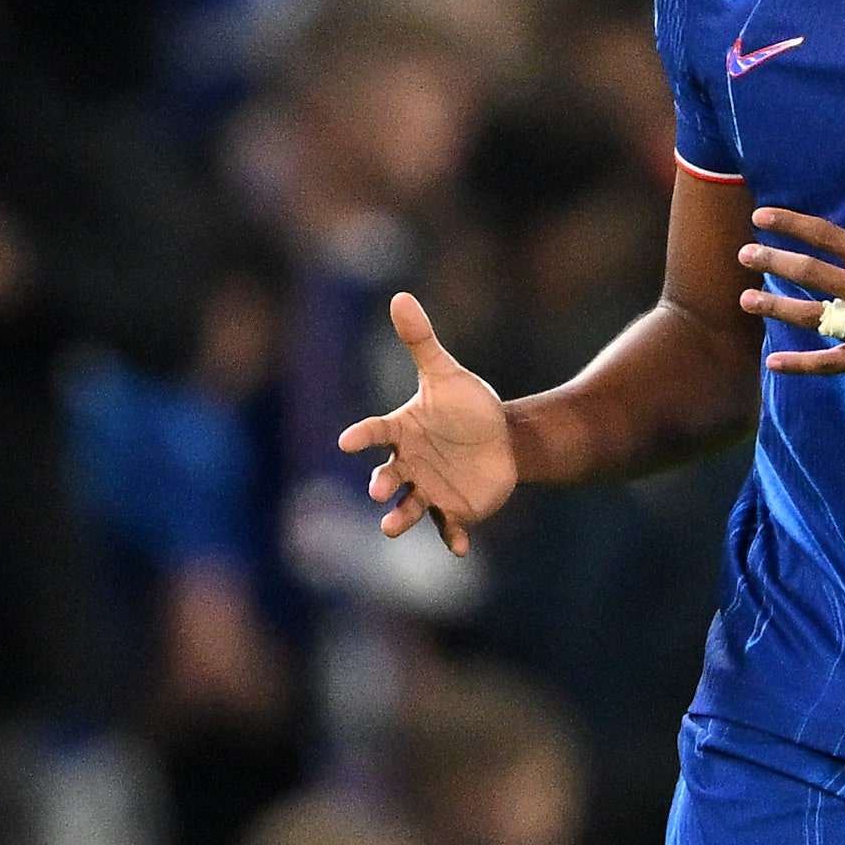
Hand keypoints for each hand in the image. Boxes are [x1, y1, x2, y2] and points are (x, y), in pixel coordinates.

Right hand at [336, 292, 513, 556]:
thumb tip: (400, 296)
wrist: (499, 438)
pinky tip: (462, 548)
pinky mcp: (455, 509)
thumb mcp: (445, 372)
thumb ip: (420, 341)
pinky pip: (450, 527)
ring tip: (391, 527)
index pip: (376, 432)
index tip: (345, 440)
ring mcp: (429, 489)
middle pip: (389, 476)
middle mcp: (409, 464)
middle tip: (379, 491)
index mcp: (402, 432)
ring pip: (410, 508)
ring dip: (400, 519)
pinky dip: (454, 538)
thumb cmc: (465, 405)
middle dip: (382, 485)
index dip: (362, 437)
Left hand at [737, 156, 844, 379]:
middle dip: (772, 261)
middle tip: (743, 254)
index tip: (761, 216)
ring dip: (777, 308)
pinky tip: (775, 362)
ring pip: (814, 318)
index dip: (790, 224)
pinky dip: (802, 364)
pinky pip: (832, 363)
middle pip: (810, 273)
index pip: (827, 236)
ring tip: (746, 300)